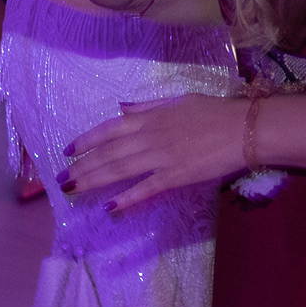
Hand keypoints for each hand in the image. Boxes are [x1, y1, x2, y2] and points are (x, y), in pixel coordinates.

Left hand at [61, 93, 247, 211]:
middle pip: (108, 153)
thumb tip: (122, 107)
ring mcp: (161, 157)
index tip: (68, 150)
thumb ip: (149, 106)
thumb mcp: (180, 100)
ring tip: (74, 191)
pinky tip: (110, 207)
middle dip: (82, 166)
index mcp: (151, 117)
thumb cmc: (215, 111)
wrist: (244, 128)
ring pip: (119, 170)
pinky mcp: (175, 176)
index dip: (86, 140)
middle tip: (61, 180)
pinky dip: (126, 199)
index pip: (109, 129)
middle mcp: (150, 136)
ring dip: (94, 181)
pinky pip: (145, 189)